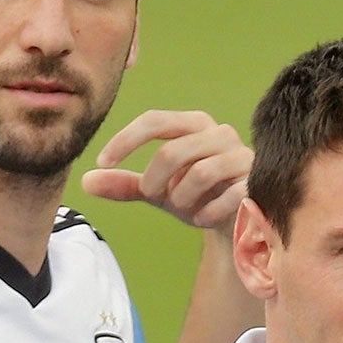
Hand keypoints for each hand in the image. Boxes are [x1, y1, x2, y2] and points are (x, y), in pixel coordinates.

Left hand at [82, 110, 251, 234]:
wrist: (233, 221)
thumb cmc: (195, 197)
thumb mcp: (157, 191)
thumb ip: (125, 184)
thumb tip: (86, 181)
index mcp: (193, 125)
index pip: (154, 121)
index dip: (125, 140)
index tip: (102, 162)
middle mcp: (219, 133)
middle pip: (172, 151)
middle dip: (155, 182)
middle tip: (154, 197)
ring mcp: (241, 156)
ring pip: (199, 174)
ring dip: (182, 199)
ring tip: (185, 208)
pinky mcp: (255, 181)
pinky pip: (224, 197)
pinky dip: (205, 213)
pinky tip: (203, 218)